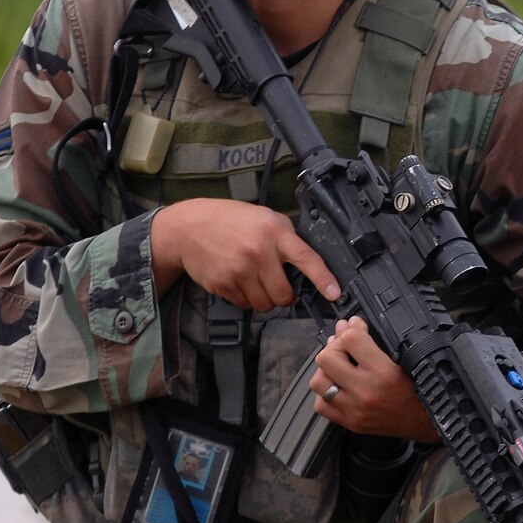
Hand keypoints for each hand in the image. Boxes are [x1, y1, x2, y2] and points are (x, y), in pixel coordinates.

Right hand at [150, 200, 341, 309]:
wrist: (188, 228)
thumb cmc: (230, 220)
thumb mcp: (264, 217)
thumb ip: (286, 237)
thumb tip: (308, 262)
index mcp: (273, 232)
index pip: (305, 258)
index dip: (323, 278)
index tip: (335, 293)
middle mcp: (258, 252)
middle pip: (285, 294)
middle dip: (285, 295)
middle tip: (278, 285)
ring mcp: (239, 270)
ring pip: (265, 305)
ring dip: (265, 299)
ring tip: (256, 281)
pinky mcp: (223, 284)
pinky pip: (245, 305)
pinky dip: (246, 299)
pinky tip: (239, 280)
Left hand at [309, 317, 439, 441]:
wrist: (430, 422)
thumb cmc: (422, 391)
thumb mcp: (406, 361)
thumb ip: (378, 344)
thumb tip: (353, 327)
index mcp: (383, 372)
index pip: (352, 339)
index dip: (353, 327)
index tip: (357, 326)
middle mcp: (365, 391)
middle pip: (326, 358)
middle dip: (334, 346)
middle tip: (344, 344)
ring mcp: (354, 409)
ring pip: (318, 381)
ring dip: (326, 370)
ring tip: (338, 365)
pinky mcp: (351, 423)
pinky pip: (321, 406)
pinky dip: (325, 394)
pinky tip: (337, 386)